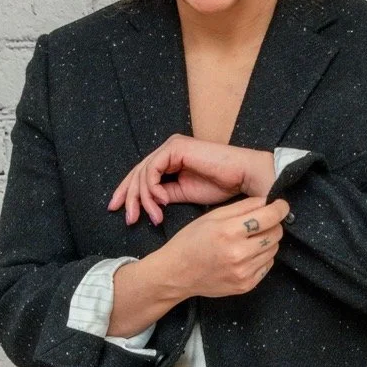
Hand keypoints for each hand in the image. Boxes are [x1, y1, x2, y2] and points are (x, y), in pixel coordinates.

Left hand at [107, 134, 275, 225]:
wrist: (243, 177)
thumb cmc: (221, 186)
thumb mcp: (185, 194)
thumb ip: (165, 195)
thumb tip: (149, 203)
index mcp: (170, 159)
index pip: (142, 175)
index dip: (129, 194)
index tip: (123, 213)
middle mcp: (168, 150)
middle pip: (137, 173)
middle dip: (129, 198)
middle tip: (129, 219)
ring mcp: (171, 147)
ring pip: (143, 173)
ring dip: (145, 199)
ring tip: (156, 217)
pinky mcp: (175, 148)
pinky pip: (153, 170)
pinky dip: (153, 189)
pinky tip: (162, 202)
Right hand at [157, 193, 291, 298]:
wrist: (176, 274)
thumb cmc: (191, 242)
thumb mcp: (212, 216)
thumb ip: (242, 207)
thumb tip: (267, 201)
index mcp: (229, 231)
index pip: (270, 217)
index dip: (280, 208)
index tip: (281, 205)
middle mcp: (239, 253)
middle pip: (276, 233)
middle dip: (273, 224)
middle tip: (261, 223)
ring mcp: (244, 272)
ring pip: (273, 250)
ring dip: (267, 241)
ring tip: (250, 240)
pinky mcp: (246, 285)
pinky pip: (267, 265)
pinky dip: (262, 257)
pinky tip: (246, 255)